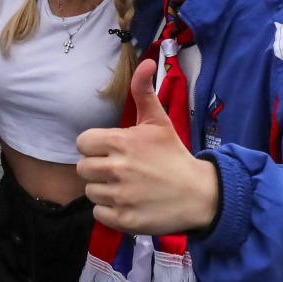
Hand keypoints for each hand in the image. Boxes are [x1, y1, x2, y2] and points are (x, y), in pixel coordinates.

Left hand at [76, 59, 218, 235]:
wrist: (199, 194)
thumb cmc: (174, 155)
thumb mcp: (158, 121)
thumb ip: (143, 92)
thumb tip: (146, 62)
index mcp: (121, 142)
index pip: (83, 142)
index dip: (95, 146)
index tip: (111, 150)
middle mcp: (117, 169)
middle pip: (83, 168)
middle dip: (98, 168)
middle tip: (119, 169)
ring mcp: (120, 196)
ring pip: (90, 191)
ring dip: (103, 190)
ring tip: (126, 186)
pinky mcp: (124, 220)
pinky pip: (98, 213)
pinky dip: (110, 211)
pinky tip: (128, 203)